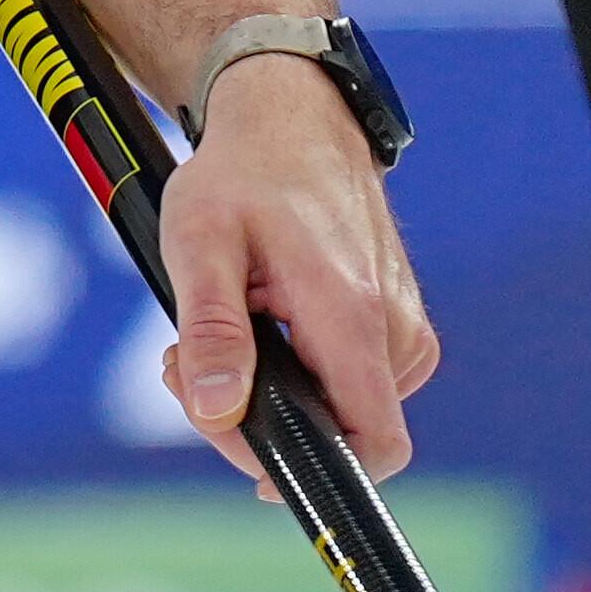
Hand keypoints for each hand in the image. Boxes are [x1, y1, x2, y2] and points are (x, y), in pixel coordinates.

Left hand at [154, 60, 438, 484]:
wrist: (292, 117)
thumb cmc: (242, 172)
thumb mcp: (200, 242)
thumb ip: (212, 330)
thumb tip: (216, 410)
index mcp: (353, 316)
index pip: (376, 445)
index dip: (319, 474)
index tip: (256, 466)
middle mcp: (395, 329)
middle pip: (341, 433)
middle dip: (256, 419)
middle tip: (187, 360)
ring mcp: (403, 326)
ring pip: (341, 410)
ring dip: (272, 392)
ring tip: (220, 324)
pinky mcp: (395, 322)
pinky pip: (350, 381)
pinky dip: (298, 371)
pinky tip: (257, 323)